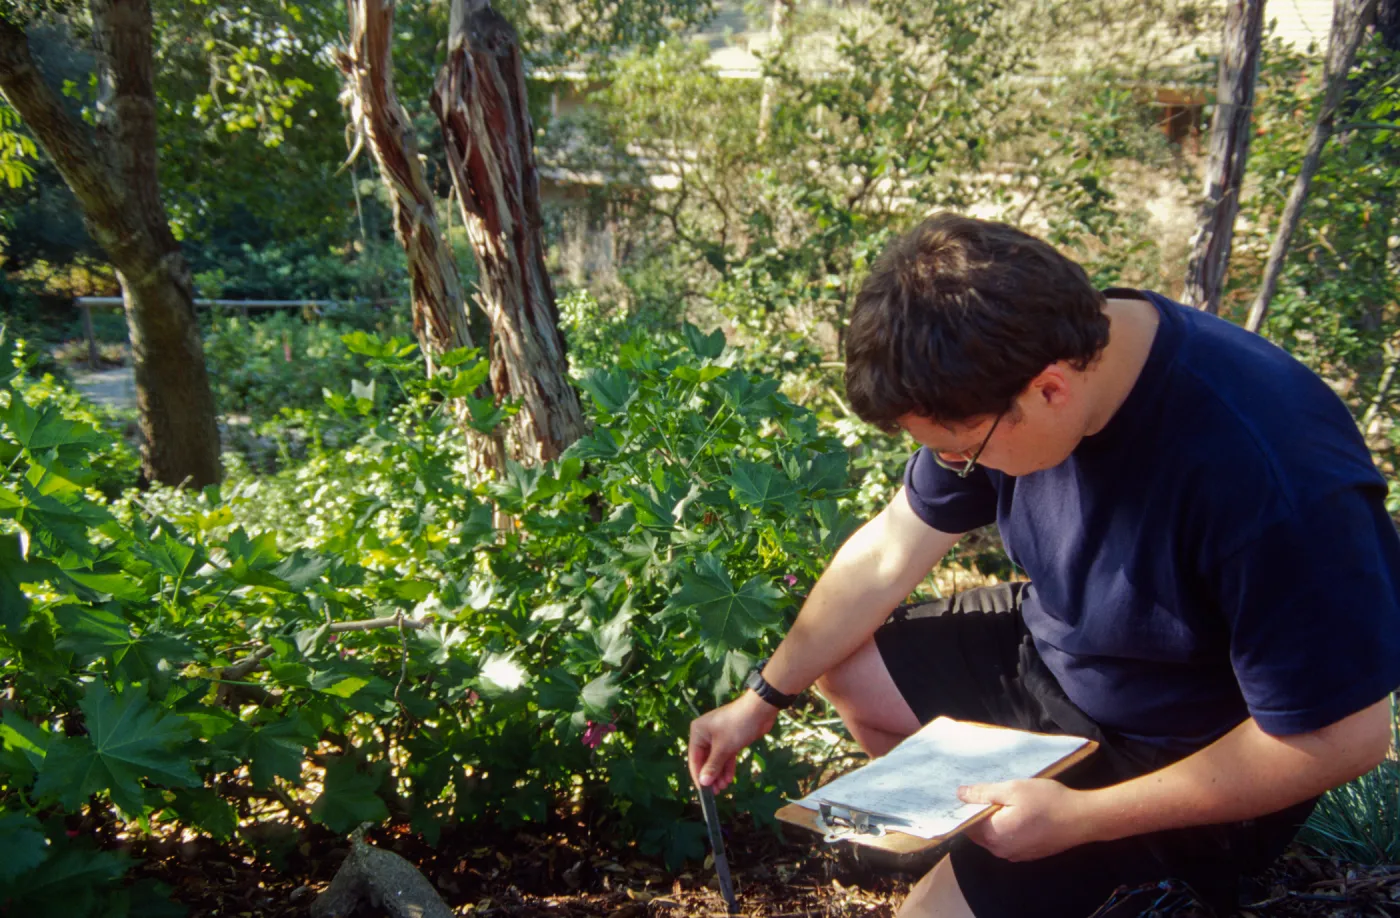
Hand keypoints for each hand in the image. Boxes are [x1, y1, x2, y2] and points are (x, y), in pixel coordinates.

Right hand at [687, 691, 778, 790]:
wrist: (760, 711)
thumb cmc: (737, 726)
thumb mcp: (723, 748)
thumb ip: (713, 766)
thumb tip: (703, 782)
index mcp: (698, 732)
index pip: (694, 758)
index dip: (698, 775)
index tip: (703, 791)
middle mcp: (705, 734)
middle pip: (705, 759)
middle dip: (711, 775)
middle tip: (716, 792)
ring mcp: (718, 736)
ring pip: (716, 759)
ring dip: (719, 773)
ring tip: (724, 787)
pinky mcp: (730, 739)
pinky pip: (725, 755)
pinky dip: (727, 766)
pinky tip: (729, 778)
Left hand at [957, 778, 1098, 861]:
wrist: (1083, 818)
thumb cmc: (1048, 801)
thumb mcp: (1013, 790)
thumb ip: (984, 793)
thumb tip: (959, 794)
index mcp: (994, 835)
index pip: (966, 823)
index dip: (965, 807)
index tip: (970, 792)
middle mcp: (1001, 850)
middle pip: (979, 831)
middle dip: (980, 813)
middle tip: (989, 791)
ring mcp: (1016, 854)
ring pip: (994, 835)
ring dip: (995, 819)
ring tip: (1005, 799)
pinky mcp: (1028, 853)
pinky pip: (1008, 839)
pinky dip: (1008, 826)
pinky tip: (1019, 811)